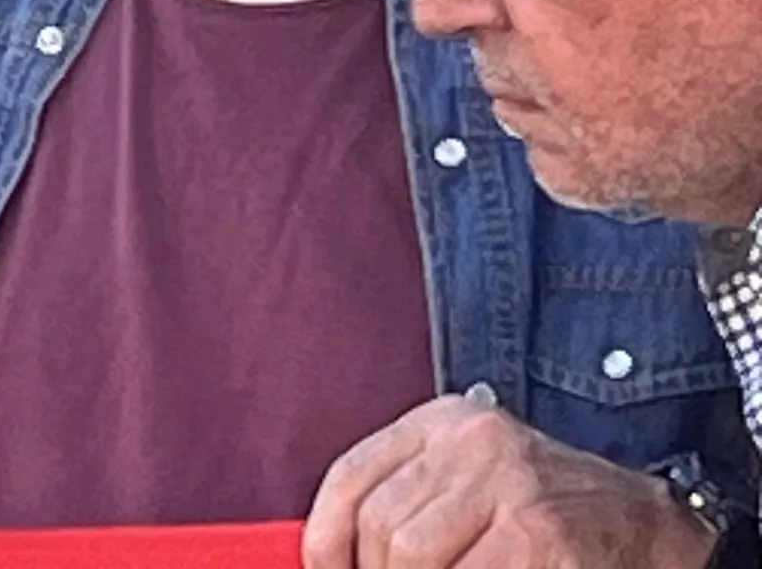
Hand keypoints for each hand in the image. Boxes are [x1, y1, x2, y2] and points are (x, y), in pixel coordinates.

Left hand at [305, 395, 715, 568]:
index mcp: (446, 421)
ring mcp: (514, 492)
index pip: (351, 476)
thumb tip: (334, 556)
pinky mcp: (544, 541)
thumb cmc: (551, 507)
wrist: (653, 519)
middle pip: (384, 527)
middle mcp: (476, 445)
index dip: (324, 539)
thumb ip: (411, 500)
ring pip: (416, 559)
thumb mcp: (471, 477)